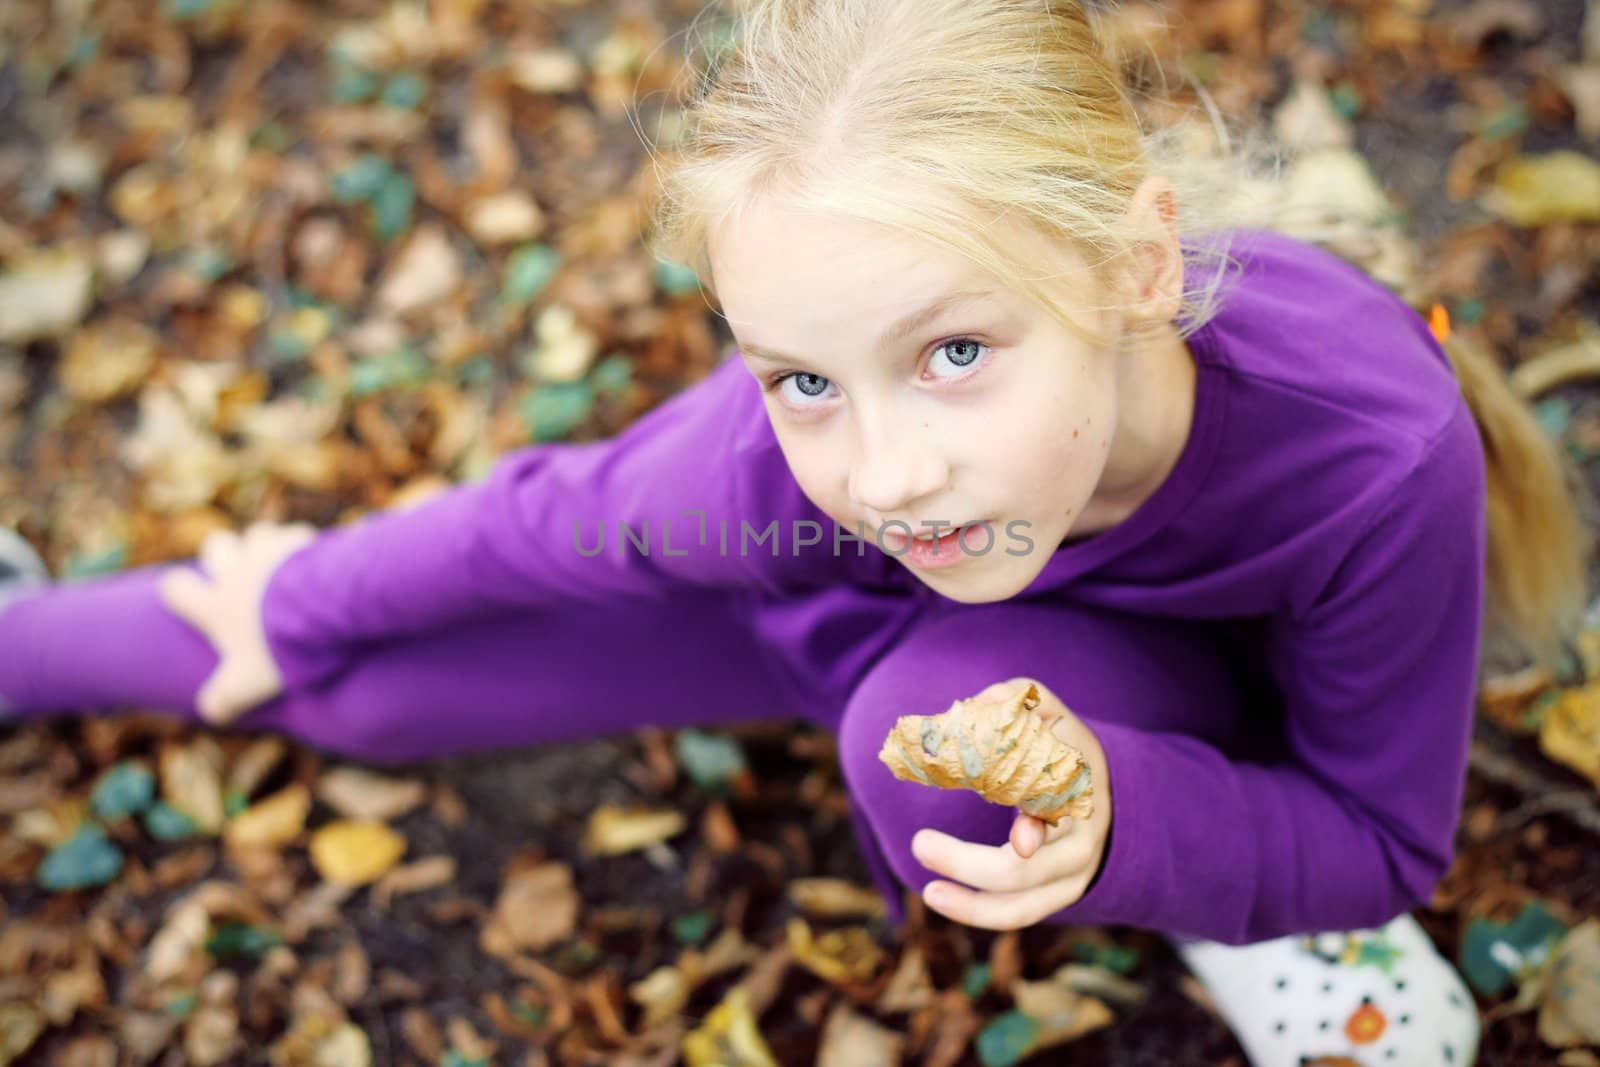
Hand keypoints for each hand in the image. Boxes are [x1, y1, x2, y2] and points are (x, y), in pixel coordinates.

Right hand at [159, 521, 315, 725]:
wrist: (320, 613)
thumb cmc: (278, 650)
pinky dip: (302, 543)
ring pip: (256, 534)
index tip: (186, 593)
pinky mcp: (300, 542)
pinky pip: (295, 533)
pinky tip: (316, 557)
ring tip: (283, 565)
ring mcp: (267, 553)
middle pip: (216, 546)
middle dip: (224, 553)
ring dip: (266, 545)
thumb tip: (210, 712)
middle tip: (242, 574)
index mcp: (216, 607)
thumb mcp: (247, 685)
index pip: (177, 588)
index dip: (178, 589)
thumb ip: (225, 698)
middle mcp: (235, 573)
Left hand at [909, 676, 1112, 930]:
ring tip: (929, 892)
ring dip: (973, 907)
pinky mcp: (1055, 898)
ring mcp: (1072, 879)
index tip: (1019, 841)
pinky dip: (979, 913)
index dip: (1037, 828)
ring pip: (1024, 908)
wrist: (1100, 792)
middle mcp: (1082, 846)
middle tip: (919, 843)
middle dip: (970, 864)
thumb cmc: (1062, 747)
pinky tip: (942, 898)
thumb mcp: (1050, 713)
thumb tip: (974, 706)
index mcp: (1081, 795)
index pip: (1058, 816)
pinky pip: (1018, 915)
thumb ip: (1016, 698)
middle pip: (1027, 872)